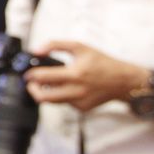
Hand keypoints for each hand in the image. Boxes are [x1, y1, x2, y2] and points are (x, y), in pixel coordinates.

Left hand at [26, 39, 146, 112]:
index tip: (28, 74)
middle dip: (32, 90)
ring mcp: (80, 102)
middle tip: (31, 84)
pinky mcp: (83, 109)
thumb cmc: (102, 62)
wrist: (124, 81)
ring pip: (52, 102)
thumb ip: (56, 45)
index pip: (43, 78)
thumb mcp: (80, 47)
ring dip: (45, 93)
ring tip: (47, 84)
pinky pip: (65, 103)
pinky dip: (62, 96)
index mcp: (75, 74)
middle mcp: (77, 90)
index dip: (31, 76)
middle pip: (43, 97)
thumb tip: (36, 50)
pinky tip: (69, 87)